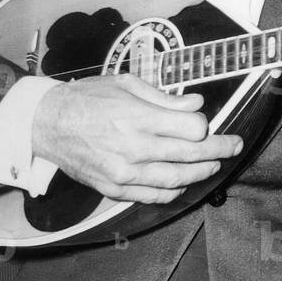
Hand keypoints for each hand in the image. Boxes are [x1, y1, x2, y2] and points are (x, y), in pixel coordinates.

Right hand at [32, 74, 242, 202]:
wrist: (47, 124)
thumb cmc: (87, 99)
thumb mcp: (126, 84)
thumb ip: (165, 98)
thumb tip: (196, 103)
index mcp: (139, 118)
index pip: (192, 128)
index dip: (204, 125)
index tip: (206, 123)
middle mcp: (134, 148)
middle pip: (191, 154)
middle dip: (220, 150)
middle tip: (234, 146)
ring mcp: (124, 172)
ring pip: (177, 179)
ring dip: (201, 173)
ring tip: (215, 165)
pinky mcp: (114, 188)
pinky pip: (153, 196)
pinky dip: (174, 191)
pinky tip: (184, 182)